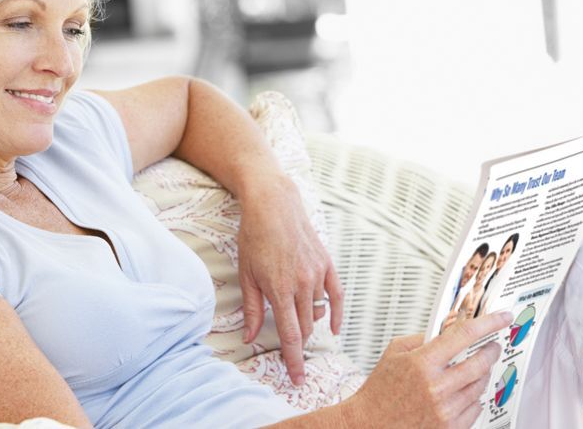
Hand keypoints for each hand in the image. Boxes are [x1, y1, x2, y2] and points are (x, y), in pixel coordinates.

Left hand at [236, 175, 343, 385]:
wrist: (273, 204)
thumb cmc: (254, 237)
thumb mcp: (246, 275)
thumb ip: (251, 309)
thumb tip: (249, 337)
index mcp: (279, 290)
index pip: (290, 335)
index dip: (293, 360)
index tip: (297, 378)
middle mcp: (302, 284)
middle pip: (305, 327)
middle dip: (298, 344)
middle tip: (291, 355)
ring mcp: (317, 273)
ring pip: (317, 312)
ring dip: (308, 323)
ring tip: (296, 322)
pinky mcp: (326, 263)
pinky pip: (336, 295)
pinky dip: (336, 313)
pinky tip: (333, 326)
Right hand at [347, 311, 512, 427]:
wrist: (370, 424)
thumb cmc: (380, 390)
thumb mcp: (394, 353)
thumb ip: (422, 338)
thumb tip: (448, 329)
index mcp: (422, 363)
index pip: (464, 335)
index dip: (488, 323)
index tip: (501, 317)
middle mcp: (437, 387)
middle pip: (481, 362)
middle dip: (491, 350)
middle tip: (492, 346)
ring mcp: (446, 410)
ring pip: (480, 385)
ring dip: (481, 374)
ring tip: (470, 370)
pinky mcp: (451, 427)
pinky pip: (476, 407)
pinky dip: (473, 397)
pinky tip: (461, 392)